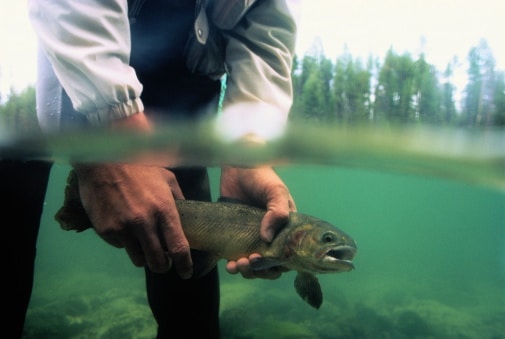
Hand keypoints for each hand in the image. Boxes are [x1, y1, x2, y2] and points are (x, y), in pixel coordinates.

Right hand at [73, 163, 193, 278]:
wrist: (103, 160)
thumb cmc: (139, 166)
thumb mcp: (166, 178)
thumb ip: (178, 199)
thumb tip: (187, 214)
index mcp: (164, 210)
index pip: (178, 247)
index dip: (184, 265)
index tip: (186, 273)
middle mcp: (144, 223)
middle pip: (157, 261)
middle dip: (163, 266)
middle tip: (164, 263)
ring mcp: (123, 228)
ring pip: (138, 259)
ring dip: (144, 256)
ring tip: (144, 244)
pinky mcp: (106, 231)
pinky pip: (120, 247)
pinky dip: (126, 243)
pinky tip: (125, 227)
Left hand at [220, 166, 295, 278]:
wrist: (236, 165)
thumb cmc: (261, 176)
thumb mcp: (275, 190)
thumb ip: (278, 211)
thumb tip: (267, 238)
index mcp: (287, 228)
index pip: (288, 255)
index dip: (278, 263)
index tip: (266, 261)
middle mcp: (272, 236)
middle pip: (271, 265)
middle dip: (260, 269)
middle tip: (248, 261)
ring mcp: (253, 237)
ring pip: (254, 265)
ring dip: (247, 270)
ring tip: (237, 264)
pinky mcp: (236, 236)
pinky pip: (237, 257)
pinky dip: (234, 265)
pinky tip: (229, 264)